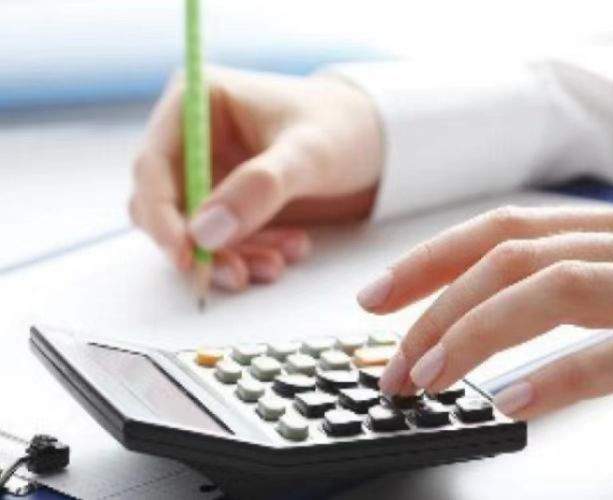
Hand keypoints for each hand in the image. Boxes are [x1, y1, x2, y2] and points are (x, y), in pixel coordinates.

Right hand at [129, 66, 381, 289]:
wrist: (377, 144)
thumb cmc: (344, 128)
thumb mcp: (308, 154)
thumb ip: (259, 187)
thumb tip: (204, 232)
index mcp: (195, 101)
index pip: (153, 165)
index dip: (161, 215)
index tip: (185, 255)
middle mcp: (193, 138)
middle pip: (164, 205)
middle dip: (200, 245)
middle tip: (238, 273)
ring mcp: (209, 172)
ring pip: (193, 231)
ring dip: (228, 256)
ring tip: (276, 265)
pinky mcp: (229, 201)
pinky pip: (222, 241)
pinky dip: (249, 254)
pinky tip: (290, 251)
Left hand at [359, 205, 612, 418]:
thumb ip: (571, 281)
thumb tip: (477, 307)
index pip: (502, 229)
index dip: (431, 259)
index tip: (376, 297)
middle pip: (515, 255)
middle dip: (439, 304)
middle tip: (394, 358)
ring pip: (559, 289)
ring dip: (480, 332)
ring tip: (432, 376)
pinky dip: (560, 376)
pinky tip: (513, 401)